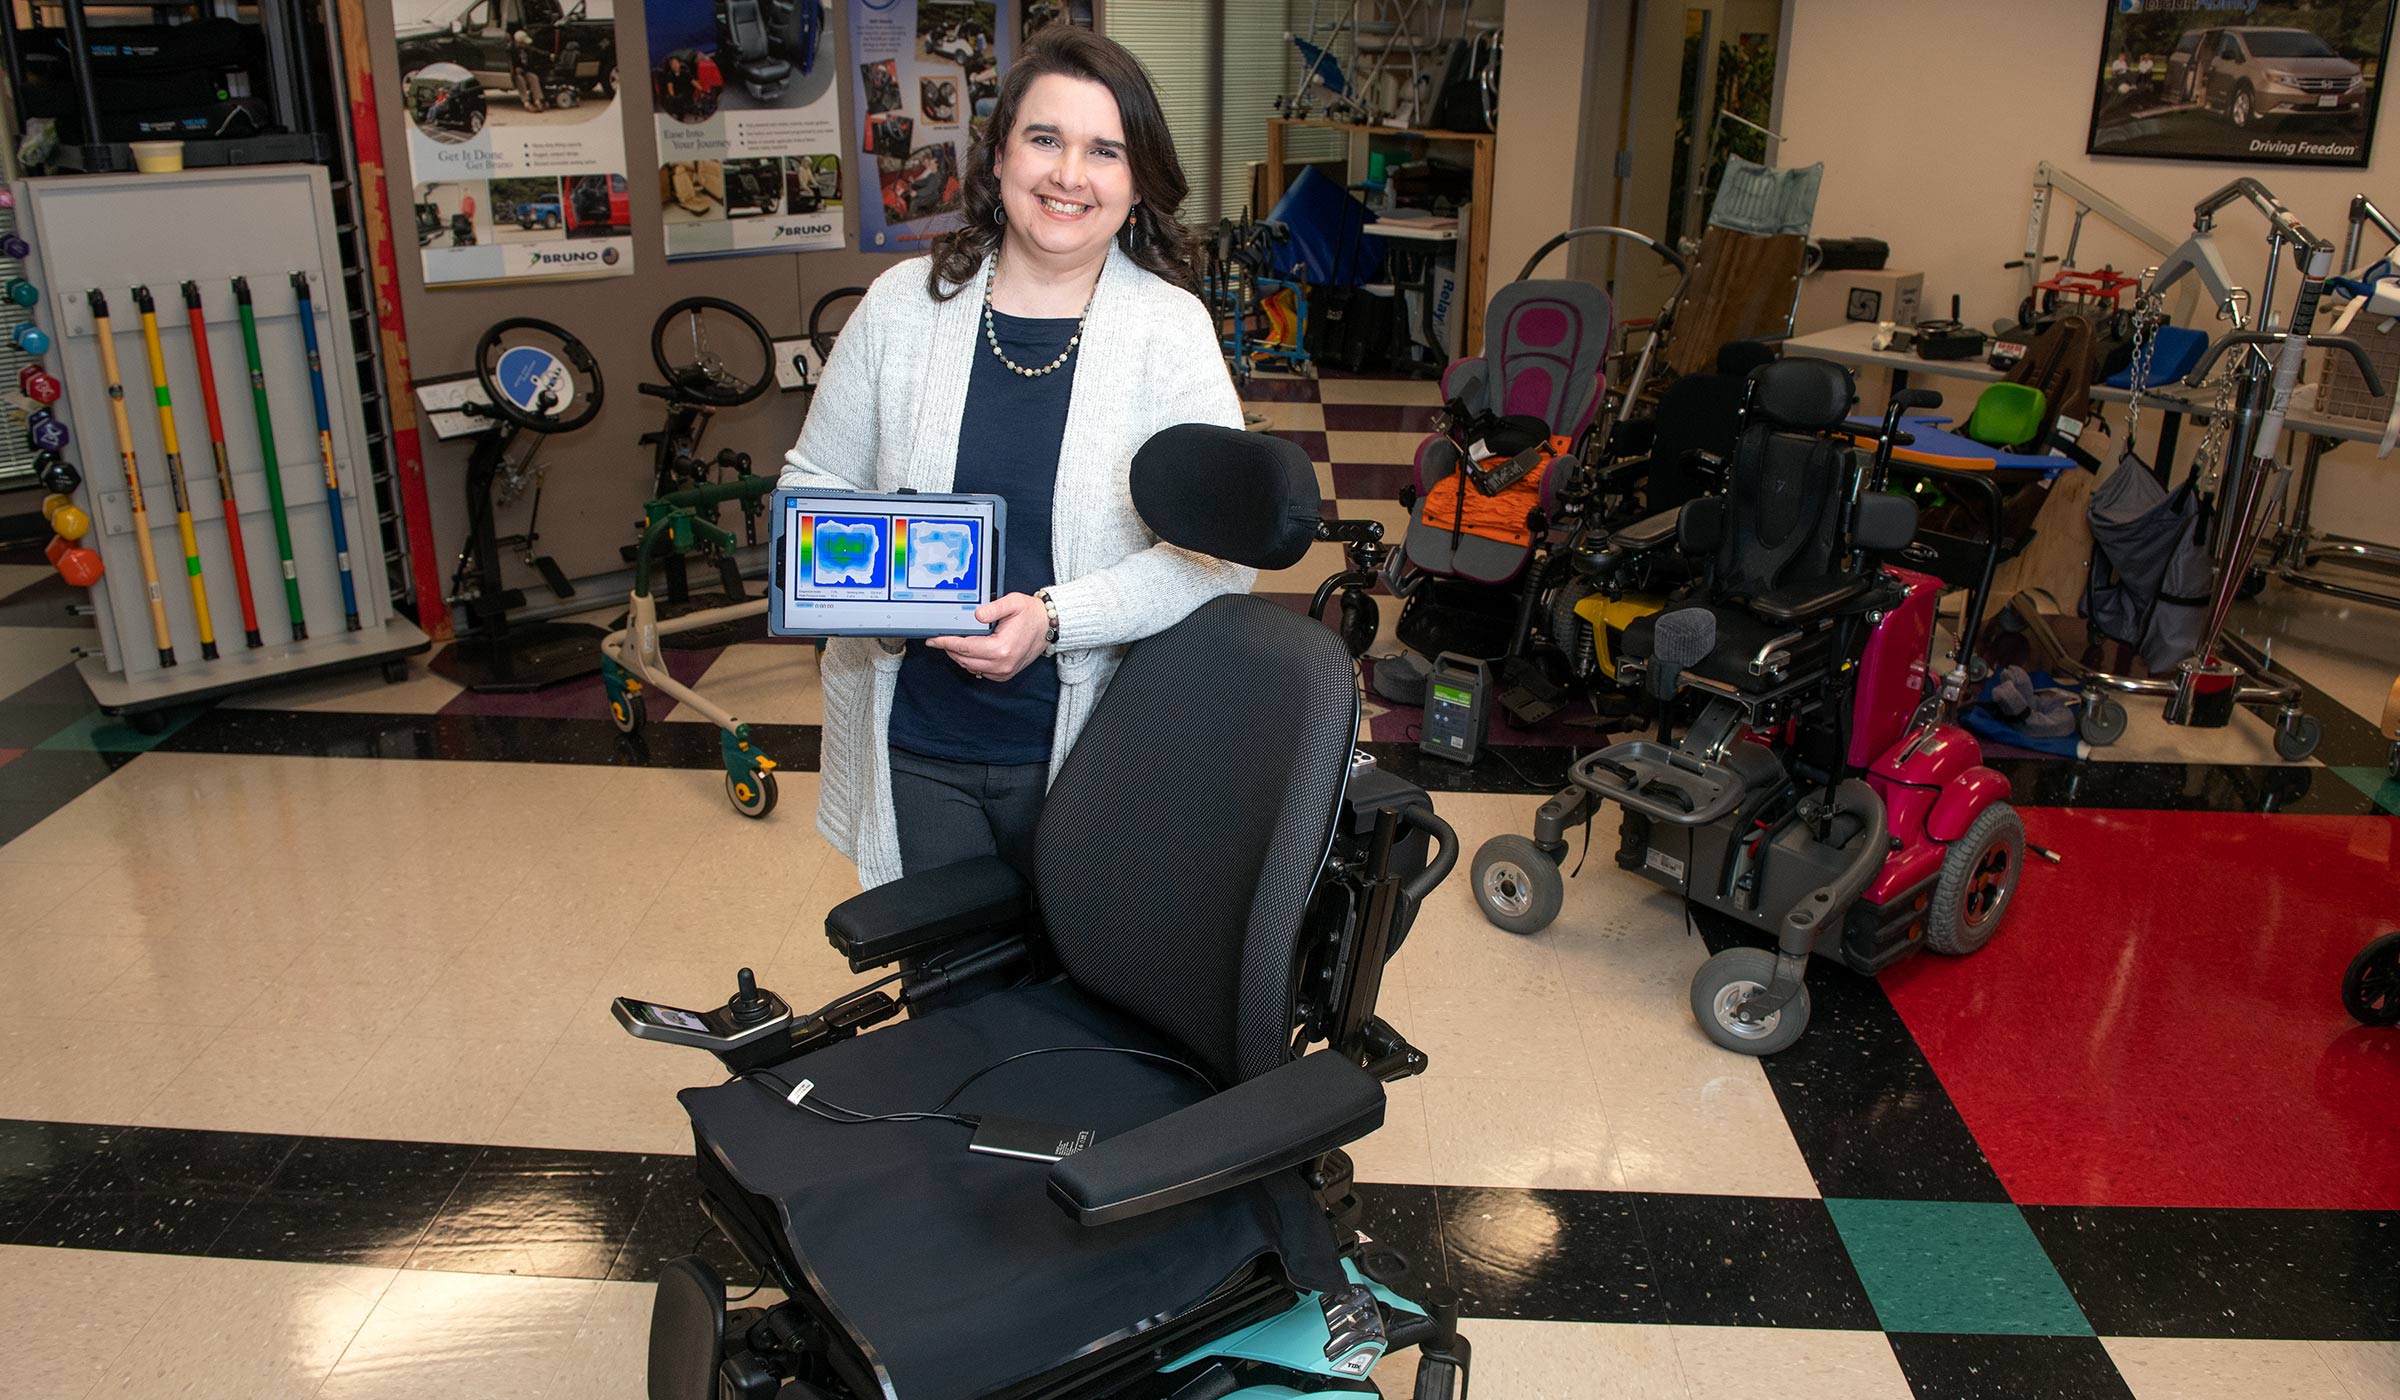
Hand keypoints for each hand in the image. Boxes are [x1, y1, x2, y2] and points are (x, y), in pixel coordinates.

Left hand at [927, 591, 1047, 681]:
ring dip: (959, 656)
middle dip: (949, 649)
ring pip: (970, 667)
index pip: (965, 647)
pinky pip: (980, 671)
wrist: (1048, 626)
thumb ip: (993, 608)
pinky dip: (970, 662)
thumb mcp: (1013, 602)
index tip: (933, 639)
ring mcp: (1004, 671)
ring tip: (952, 642)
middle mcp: (1002, 664)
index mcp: (1002, 648)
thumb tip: (975, 615)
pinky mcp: (1005, 674)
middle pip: (964, 660)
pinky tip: (968, 650)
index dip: (946, 642)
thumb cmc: (1031, 614)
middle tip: (939, 638)